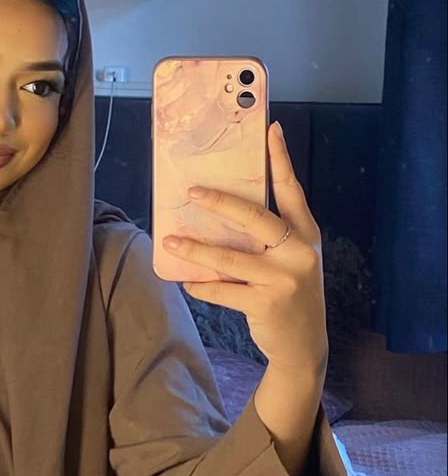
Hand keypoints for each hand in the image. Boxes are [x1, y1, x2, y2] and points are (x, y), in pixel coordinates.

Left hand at [163, 122, 327, 375]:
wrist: (305, 347)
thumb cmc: (290, 293)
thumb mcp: (290, 260)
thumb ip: (269, 236)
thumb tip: (222, 208)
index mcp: (306, 235)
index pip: (292, 190)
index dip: (281, 159)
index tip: (271, 128)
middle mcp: (298, 253)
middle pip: (255, 217)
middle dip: (221, 202)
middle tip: (192, 191)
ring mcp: (284, 279)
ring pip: (230, 257)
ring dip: (196, 249)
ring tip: (170, 241)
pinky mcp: (266, 304)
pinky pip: (223, 290)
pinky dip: (202, 286)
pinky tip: (187, 282)